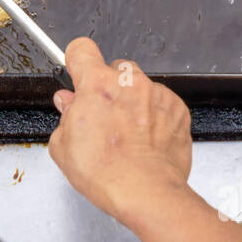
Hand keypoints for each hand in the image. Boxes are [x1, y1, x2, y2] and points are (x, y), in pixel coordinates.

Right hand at [48, 38, 191, 227]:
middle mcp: (129, 82)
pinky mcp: (178, 110)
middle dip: (106, 87)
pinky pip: (162, 103)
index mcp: (97, 85)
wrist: (146, 193)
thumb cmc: (107, 173)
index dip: (77, 61)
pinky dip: (154, 116)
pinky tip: (145, 140)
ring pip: (140, 86)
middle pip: (114, 69)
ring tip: (126, 134)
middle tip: (101, 116)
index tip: (77, 72)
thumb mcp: (63, 147)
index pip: (81, 49)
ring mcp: (157, 94)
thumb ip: (65, 116)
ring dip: (132, 102)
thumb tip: (68, 104)